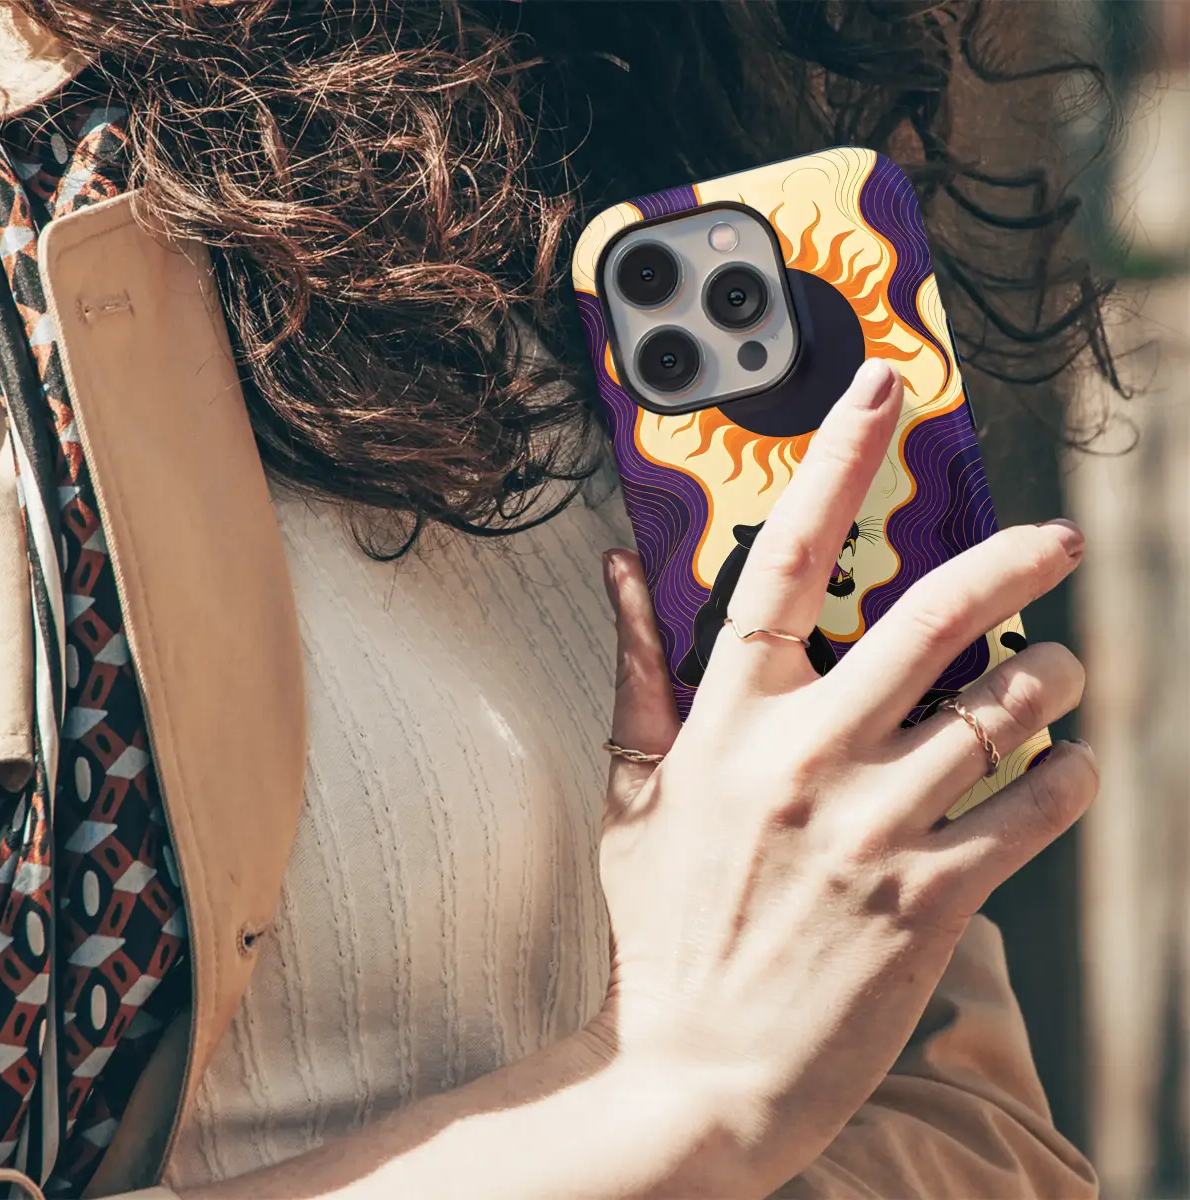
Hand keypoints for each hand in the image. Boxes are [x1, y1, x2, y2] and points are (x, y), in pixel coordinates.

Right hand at [596, 358, 1095, 1194]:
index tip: (880, 392)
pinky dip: (1063, 778)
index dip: (836, 462)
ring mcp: (871, 828)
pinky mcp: (928, 899)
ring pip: (998, 713)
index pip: (785, 559)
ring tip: (1063, 671)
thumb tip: (618, 569)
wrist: (695, 1070)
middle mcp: (806, 759)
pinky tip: (1064, 766)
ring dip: (1051, 679)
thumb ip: (636, 671)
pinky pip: (1027, 813)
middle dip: (1010, 562)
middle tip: (1054, 540)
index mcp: (728, 722)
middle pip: (930, 619)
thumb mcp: (632, 791)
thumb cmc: (663, 925)